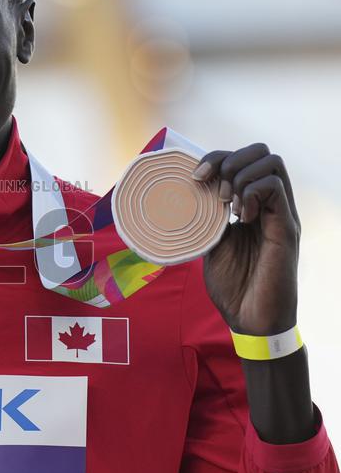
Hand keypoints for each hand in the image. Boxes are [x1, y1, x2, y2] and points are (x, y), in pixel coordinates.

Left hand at [192, 143, 300, 335]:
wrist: (250, 320)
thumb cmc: (233, 287)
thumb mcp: (211, 244)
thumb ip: (207, 220)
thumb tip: (186, 198)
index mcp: (252, 206)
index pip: (241, 160)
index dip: (216, 158)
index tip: (195, 177)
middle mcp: (270, 205)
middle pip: (261, 152)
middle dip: (230, 159)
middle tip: (213, 187)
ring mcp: (281, 214)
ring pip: (271, 162)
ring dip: (240, 175)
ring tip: (227, 203)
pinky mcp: (287, 228)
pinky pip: (275, 188)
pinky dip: (252, 192)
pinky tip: (240, 216)